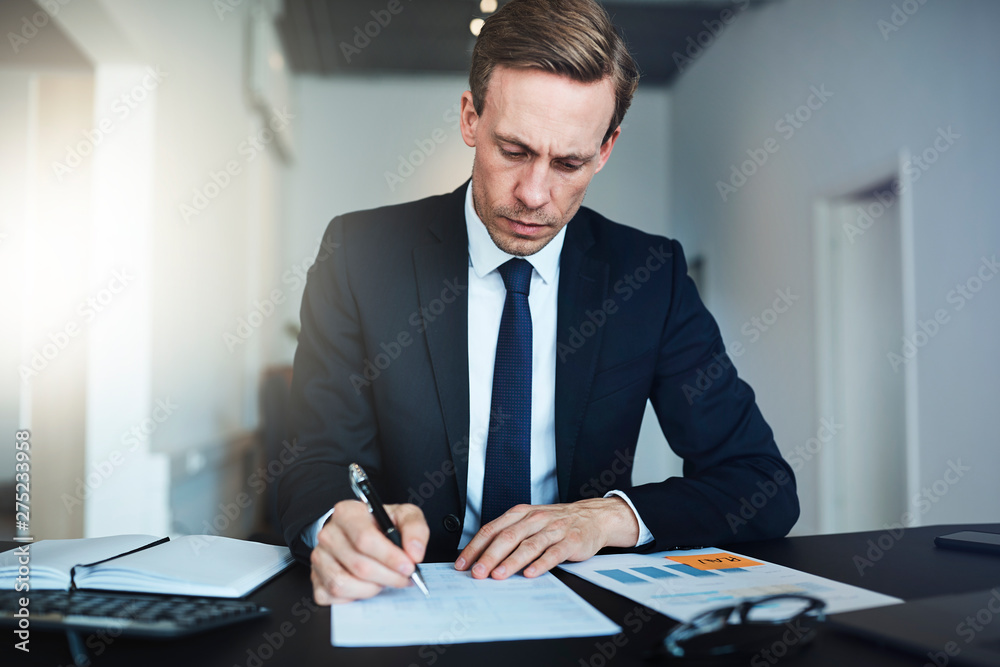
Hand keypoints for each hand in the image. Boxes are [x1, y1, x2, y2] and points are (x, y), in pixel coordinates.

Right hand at [310, 500, 428, 604]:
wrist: (361, 534)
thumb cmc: (381, 525)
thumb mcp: (403, 516)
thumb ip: (415, 529)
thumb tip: (414, 552)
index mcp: (347, 513)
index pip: (365, 539)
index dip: (389, 557)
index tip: (408, 566)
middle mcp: (328, 534)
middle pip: (359, 565)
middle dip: (388, 576)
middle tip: (404, 578)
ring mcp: (319, 557)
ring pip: (344, 584)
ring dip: (372, 588)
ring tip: (385, 580)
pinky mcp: (316, 578)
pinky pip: (335, 597)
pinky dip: (356, 596)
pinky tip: (367, 585)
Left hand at [454, 497, 638, 579]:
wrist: (592, 516)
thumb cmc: (555, 522)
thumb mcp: (529, 521)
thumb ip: (508, 534)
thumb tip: (480, 557)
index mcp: (520, 513)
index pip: (492, 529)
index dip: (476, 547)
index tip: (463, 564)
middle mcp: (535, 519)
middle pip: (508, 537)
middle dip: (490, 556)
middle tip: (478, 572)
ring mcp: (553, 529)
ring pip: (529, 545)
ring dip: (512, 561)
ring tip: (499, 575)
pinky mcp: (570, 541)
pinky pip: (554, 553)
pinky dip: (541, 564)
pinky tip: (531, 574)